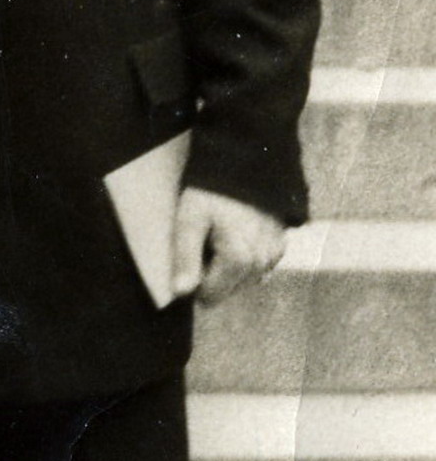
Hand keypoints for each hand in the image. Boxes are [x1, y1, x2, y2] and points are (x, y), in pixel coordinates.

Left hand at [171, 186, 286, 305]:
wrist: (246, 165)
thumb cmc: (212, 192)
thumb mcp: (190, 220)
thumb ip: (186, 258)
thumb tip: (181, 293)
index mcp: (239, 259)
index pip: (209, 296)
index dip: (195, 279)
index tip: (192, 253)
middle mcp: (261, 263)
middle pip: (227, 290)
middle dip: (212, 273)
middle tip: (205, 241)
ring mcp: (274, 256)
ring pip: (242, 281)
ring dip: (228, 268)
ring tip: (220, 236)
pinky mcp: (280, 248)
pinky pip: (257, 268)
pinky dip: (244, 260)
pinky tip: (235, 236)